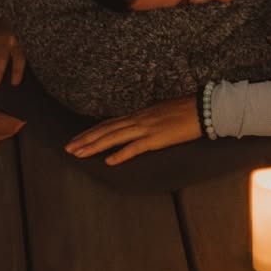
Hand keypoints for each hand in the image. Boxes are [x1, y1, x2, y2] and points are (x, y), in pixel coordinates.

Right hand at [0, 17, 25, 87]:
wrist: (12, 14)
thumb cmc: (22, 31)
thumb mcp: (28, 40)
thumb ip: (26, 53)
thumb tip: (27, 72)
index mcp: (20, 39)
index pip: (19, 56)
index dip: (16, 70)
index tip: (14, 83)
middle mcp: (6, 38)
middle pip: (1, 55)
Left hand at [65, 96, 200, 165]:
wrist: (203, 108)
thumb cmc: (185, 109)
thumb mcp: (161, 111)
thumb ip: (147, 119)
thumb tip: (137, 125)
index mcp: (139, 113)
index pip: (109, 123)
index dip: (92, 131)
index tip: (77, 138)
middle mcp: (138, 119)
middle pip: (106, 130)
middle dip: (86, 139)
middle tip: (68, 148)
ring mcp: (146, 128)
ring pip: (114, 137)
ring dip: (94, 146)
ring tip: (78, 154)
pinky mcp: (156, 138)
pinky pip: (135, 148)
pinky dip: (120, 154)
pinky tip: (108, 161)